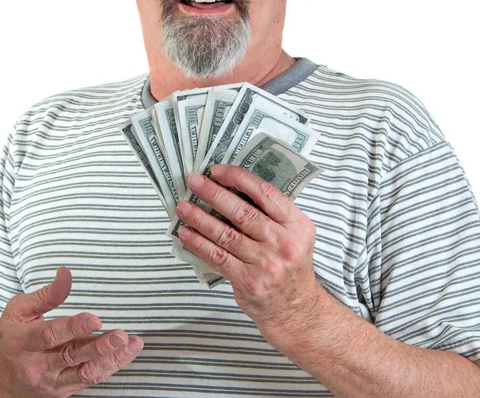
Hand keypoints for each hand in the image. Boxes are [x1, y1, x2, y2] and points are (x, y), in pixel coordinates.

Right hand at [0, 267, 142, 397]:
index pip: (49, 336)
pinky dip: (111, 367)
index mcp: (22, 342)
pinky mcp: (62, 390)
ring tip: (132, 344)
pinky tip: (127, 353)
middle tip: (120, 336)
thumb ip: (46, 294)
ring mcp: (51, 382)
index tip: (94, 319)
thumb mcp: (18, 310)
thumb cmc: (8, 337)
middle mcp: (37, 366)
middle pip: (72, 357)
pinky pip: (89, 380)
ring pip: (85, 374)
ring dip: (112, 359)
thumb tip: (66, 272)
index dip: (72, 328)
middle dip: (99, 347)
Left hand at [175, 164, 324, 342]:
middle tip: (194, 181)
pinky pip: (217, 257)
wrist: (296, 309)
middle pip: (242, 212)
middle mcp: (283, 242)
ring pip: (226, 234)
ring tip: (182, 206)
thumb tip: (230, 187)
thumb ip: (271, 213)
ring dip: (200, 218)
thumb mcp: (294, 234)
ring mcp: (266, 264)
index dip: (239, 178)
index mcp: (297, 224)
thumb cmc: (289, 264)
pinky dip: (198, 243)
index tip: (217, 170)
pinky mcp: (248, 281)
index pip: (265, 192)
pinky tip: (185, 233)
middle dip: (213, 193)